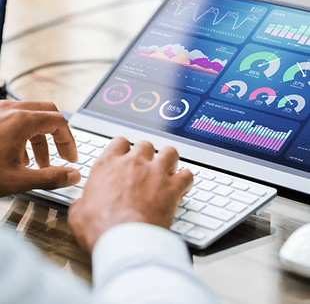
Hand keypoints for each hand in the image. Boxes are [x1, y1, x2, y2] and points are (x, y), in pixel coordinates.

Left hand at [0, 100, 80, 196]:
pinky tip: (17, 155)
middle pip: (47, 112)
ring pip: (29, 114)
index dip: (69, 142)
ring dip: (39, 136)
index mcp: (21, 120)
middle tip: (61, 154)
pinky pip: (14, 117)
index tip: (71, 158)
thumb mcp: (17, 180)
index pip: (59, 122)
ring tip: (38, 161)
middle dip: (57, 135)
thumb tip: (73, 176)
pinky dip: (23, 133)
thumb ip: (50, 178)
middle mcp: (10, 109)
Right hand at [68, 137, 192, 250]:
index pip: (119, 142)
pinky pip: (187, 174)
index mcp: (109, 164)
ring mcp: (155, 172)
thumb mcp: (78, 214)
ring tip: (168, 170)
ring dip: (169, 160)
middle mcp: (134, 163)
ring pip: (169, 152)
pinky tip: (182, 186)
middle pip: (145, 144)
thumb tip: (81, 205)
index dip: (124, 149)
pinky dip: (186, 179)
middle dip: (147, 154)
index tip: (126, 156)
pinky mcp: (172, 187)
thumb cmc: (100, 227)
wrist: (124, 240)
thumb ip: (82, 203)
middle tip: (147, 167)